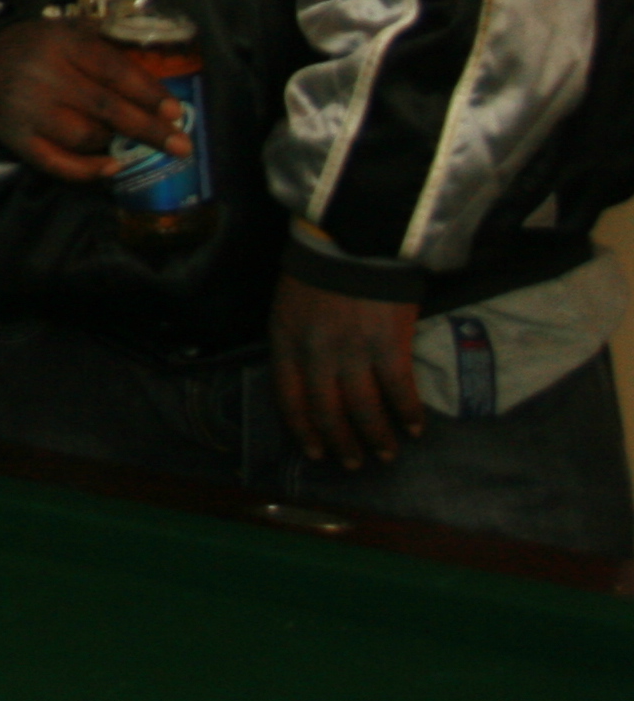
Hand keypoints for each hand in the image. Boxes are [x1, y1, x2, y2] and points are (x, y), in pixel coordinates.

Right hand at [0, 18, 185, 182]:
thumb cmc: (42, 47)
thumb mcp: (71, 30)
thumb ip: (109, 45)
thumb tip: (159, 74)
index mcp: (61, 42)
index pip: (113, 70)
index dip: (147, 93)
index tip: (175, 111)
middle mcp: (42, 75)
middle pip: (104, 107)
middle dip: (147, 129)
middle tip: (181, 145)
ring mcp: (26, 109)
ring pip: (83, 136)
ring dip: (113, 143)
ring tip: (127, 141)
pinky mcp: (15, 137)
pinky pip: (55, 162)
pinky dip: (86, 170)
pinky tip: (111, 167)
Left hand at [272, 272, 425, 469]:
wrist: (351, 236)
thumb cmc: (318, 269)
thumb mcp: (289, 306)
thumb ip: (296, 342)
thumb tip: (309, 377)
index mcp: (286, 342)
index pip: (289, 399)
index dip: (303, 429)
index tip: (315, 452)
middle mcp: (315, 354)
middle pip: (327, 411)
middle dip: (341, 443)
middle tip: (354, 463)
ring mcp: (353, 352)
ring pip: (363, 409)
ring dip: (376, 437)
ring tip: (385, 454)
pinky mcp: (389, 346)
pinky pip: (399, 391)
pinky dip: (407, 413)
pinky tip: (414, 428)